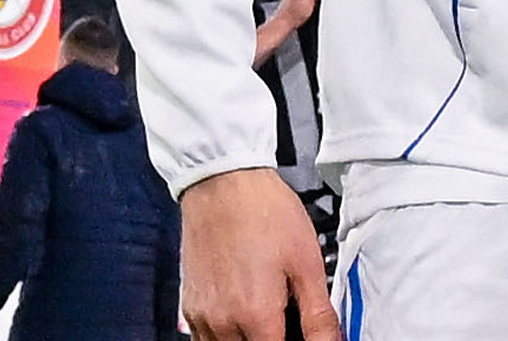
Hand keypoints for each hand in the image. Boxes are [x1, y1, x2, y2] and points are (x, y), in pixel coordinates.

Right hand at [179, 168, 337, 340]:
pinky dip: (226, 336)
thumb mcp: (307, 264)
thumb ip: (318, 316)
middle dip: (272, 340)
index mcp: (255, 316)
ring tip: (267, 316)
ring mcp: (201, 317)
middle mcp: (222, 324)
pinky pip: (205, 339)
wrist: (223, 182)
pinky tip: (244, 313)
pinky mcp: (188, 306)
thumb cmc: (266, 214)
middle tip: (287, 318)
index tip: (302, 331)